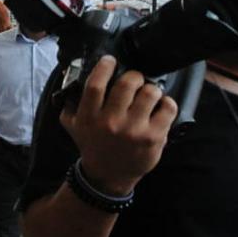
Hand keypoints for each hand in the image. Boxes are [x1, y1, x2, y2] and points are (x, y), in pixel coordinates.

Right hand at [60, 56, 177, 195]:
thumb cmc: (93, 145)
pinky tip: (160, 106)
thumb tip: (72, 77)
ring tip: (148, 95)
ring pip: (150, 92)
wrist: (108, 175)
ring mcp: (134, 130)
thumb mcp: (73, 126)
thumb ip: (70, 104)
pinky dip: (166, 103)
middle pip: (127, 84)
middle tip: (135, 81)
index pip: (95, 85)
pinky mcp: (154, 137)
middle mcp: (111, 123)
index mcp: (89, 118)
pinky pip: (167, 107)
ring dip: (151, 89)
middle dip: (134, 76)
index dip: (104, 67)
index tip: (110, 61)